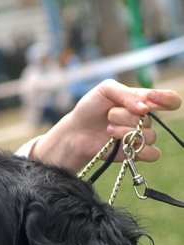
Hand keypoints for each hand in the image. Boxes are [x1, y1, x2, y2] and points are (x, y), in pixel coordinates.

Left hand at [29, 79, 181, 171]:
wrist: (75, 131)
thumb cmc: (90, 108)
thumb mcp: (105, 90)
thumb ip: (126, 94)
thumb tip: (145, 108)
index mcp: (141, 100)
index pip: (168, 100)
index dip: (165, 99)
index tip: (150, 99)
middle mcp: (144, 119)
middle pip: (150, 119)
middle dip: (127, 116)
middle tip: (109, 115)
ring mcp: (140, 136)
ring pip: (149, 136)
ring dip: (126, 132)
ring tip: (108, 130)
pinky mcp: (135, 153)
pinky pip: (152, 154)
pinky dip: (139, 149)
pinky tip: (121, 143)